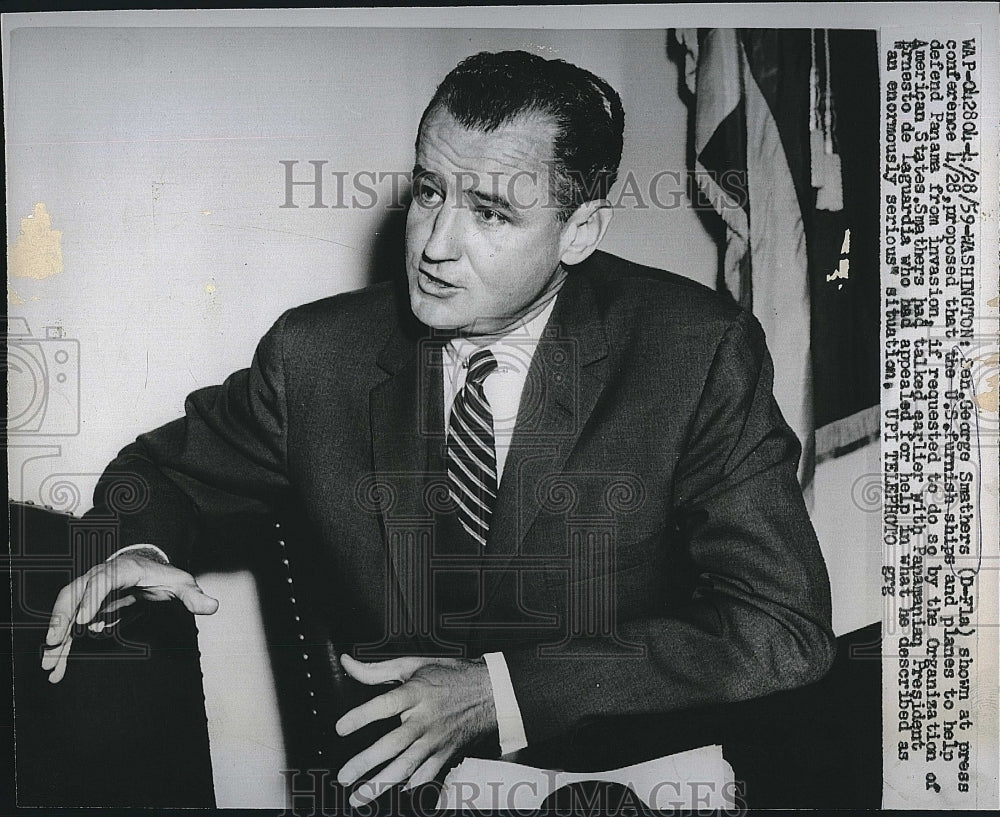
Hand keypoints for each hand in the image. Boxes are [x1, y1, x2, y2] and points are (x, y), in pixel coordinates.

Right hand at [41, 552, 218, 683]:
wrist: (149, 568)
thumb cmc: (164, 575)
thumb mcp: (182, 583)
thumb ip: (193, 596)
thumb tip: (212, 606)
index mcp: (123, 570)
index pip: (104, 581)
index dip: (92, 599)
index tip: (84, 620)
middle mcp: (100, 578)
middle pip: (74, 592)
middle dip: (62, 616)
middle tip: (55, 641)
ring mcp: (90, 593)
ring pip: (66, 611)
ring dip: (56, 637)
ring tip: (49, 664)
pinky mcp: (87, 609)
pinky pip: (71, 627)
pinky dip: (62, 646)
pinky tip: (56, 668)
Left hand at [335, 654, 496, 805]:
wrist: (490, 692)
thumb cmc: (450, 676)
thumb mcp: (413, 665)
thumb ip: (376, 669)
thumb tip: (347, 663)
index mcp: (418, 693)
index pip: (386, 705)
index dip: (361, 716)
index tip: (340, 728)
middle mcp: (426, 719)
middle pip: (394, 744)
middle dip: (366, 762)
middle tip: (344, 776)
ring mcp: (437, 740)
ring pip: (408, 766)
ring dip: (382, 783)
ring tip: (359, 797)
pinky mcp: (446, 753)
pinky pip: (427, 775)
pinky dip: (412, 785)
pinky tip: (397, 791)